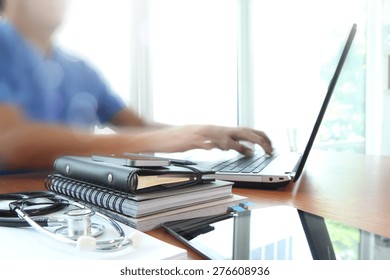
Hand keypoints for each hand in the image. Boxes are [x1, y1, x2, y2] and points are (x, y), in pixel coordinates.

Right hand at [141, 125, 272, 154]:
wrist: (161, 135)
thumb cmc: (183, 138)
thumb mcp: (205, 139)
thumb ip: (219, 142)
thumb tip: (233, 147)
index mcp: (217, 129)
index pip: (244, 130)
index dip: (259, 136)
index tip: (270, 145)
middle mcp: (213, 129)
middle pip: (240, 131)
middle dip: (257, 140)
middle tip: (269, 150)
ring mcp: (202, 134)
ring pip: (224, 137)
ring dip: (239, 145)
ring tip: (250, 153)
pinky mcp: (191, 141)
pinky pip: (205, 143)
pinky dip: (214, 146)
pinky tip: (220, 150)